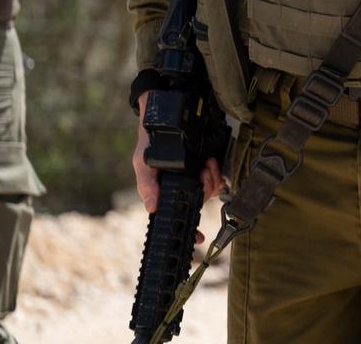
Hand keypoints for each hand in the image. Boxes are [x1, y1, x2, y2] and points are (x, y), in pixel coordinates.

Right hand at [132, 91, 223, 242]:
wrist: (163, 119)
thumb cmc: (149, 146)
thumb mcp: (143, 165)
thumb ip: (147, 186)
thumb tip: (152, 208)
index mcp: (167, 193)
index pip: (179, 215)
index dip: (189, 231)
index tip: (196, 241)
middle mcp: (183, 188)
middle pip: (200, 202)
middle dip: (205, 192)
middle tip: (203, 176)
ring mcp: (196, 177)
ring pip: (211, 190)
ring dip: (211, 179)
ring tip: (206, 165)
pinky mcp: (206, 166)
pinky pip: (217, 177)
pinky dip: (216, 171)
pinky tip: (210, 162)